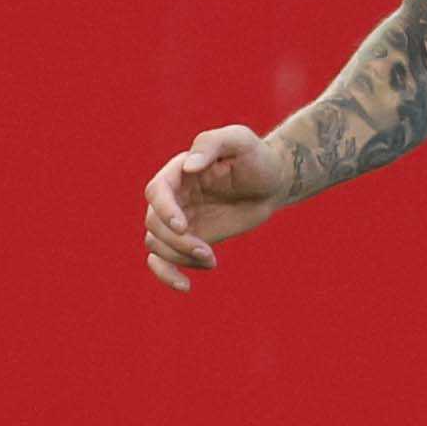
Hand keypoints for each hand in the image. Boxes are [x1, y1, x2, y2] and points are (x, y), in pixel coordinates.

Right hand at [144, 123, 297, 291]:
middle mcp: (173, 197)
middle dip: (177, 242)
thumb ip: (212, 143)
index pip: (157, 192)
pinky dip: (166, 274)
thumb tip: (189, 166)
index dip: (164, 210)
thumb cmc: (257, 158)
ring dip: (179, 258)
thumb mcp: (240, 140)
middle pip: (153, 223)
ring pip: (156, 244)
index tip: (183, 226)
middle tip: (208, 252)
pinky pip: (163, 260)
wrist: (273, 182)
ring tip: (211, 260)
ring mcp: (178, 219)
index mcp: (178, 172)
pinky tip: (185, 286)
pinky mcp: (189, 239)